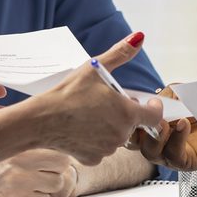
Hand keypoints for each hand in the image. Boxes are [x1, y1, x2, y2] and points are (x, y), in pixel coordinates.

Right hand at [0, 148, 79, 196]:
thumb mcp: (12, 144)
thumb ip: (34, 140)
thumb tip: (62, 143)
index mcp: (24, 142)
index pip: (60, 151)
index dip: (57, 159)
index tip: (49, 161)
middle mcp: (25, 159)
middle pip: (63, 167)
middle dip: (55, 172)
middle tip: (41, 173)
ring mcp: (23, 180)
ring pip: (56, 185)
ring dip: (47, 187)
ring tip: (30, 184)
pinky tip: (23, 194)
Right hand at [19, 33, 163, 163]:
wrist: (42, 119)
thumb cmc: (68, 94)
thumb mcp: (95, 68)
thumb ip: (121, 53)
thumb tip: (139, 37)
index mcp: (127, 113)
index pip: (154, 116)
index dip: (152, 108)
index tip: (146, 102)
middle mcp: (121, 134)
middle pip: (132, 124)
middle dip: (124, 113)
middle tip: (106, 102)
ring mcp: (107, 149)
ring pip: (115, 137)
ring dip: (110, 127)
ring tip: (91, 114)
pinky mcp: (92, 158)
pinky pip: (100, 149)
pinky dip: (95, 141)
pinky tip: (82, 129)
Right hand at [135, 87, 196, 171]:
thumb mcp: (181, 95)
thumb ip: (166, 96)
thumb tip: (156, 101)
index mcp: (151, 126)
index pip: (129, 125)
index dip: (127, 116)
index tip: (132, 103)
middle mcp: (157, 142)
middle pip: (133, 142)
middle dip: (135, 128)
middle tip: (146, 115)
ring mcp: (169, 155)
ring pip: (150, 152)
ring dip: (156, 135)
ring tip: (167, 122)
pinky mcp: (185, 162)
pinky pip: (173, 154)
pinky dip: (176, 138)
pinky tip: (183, 124)